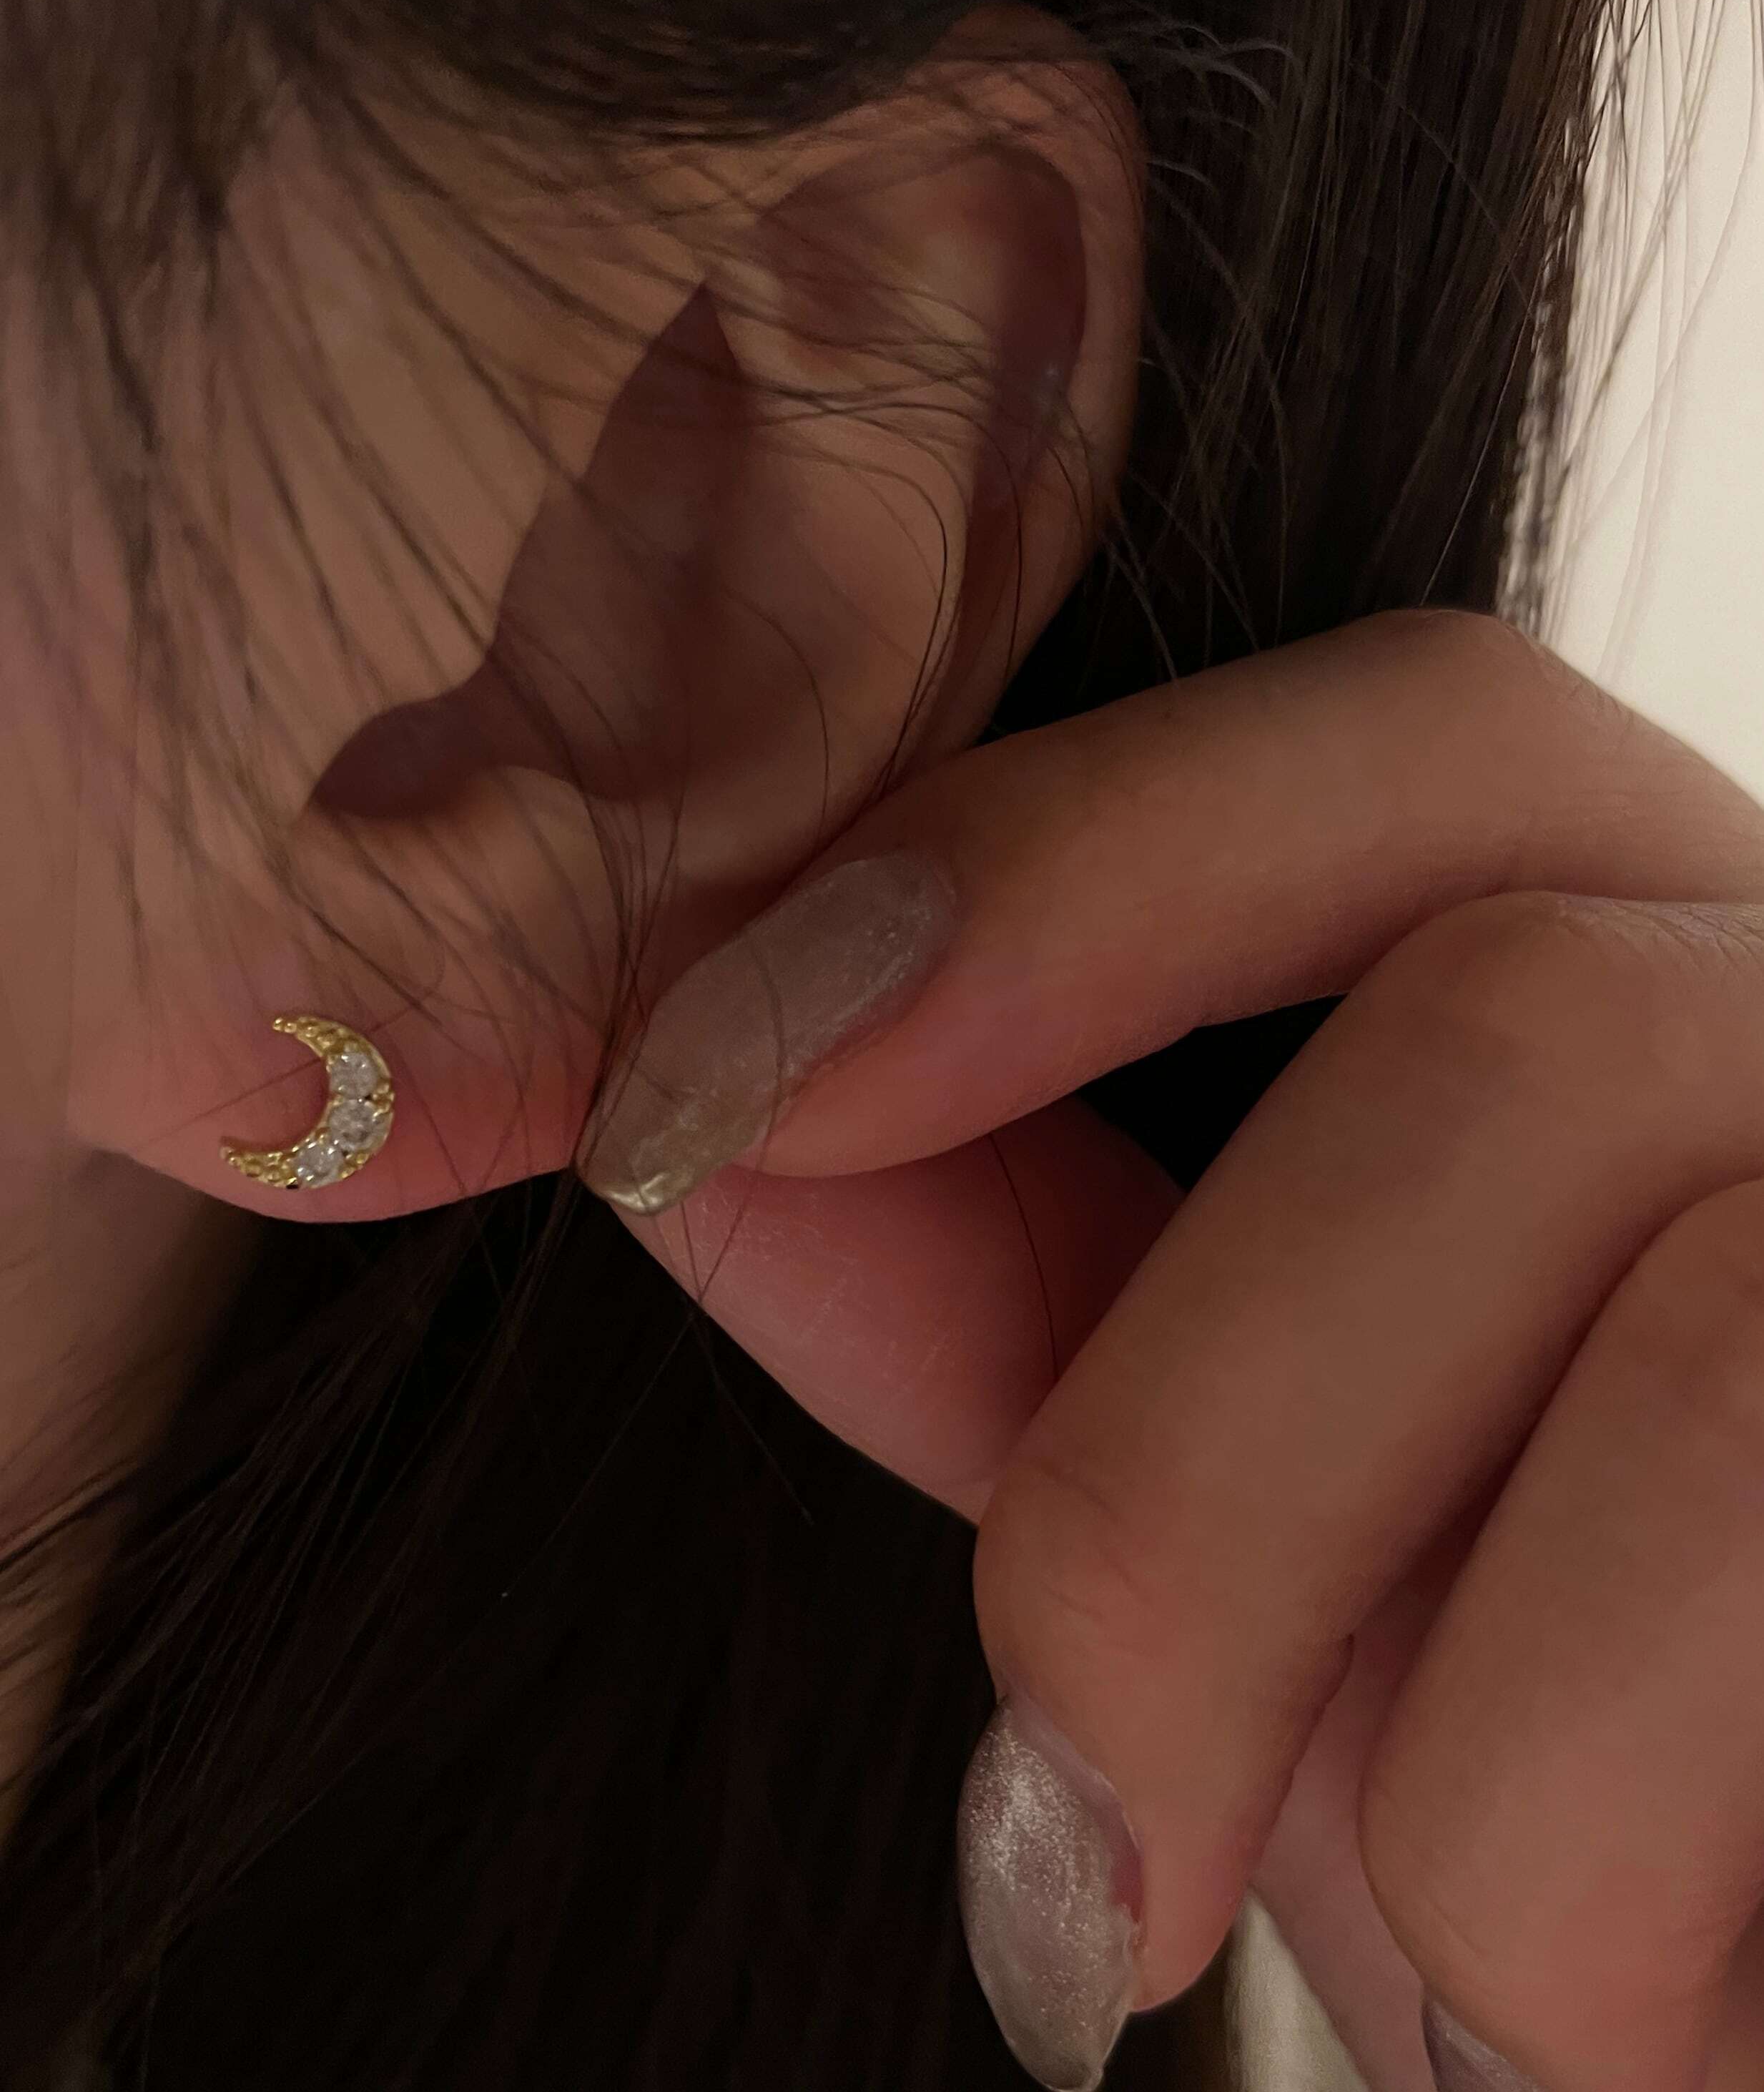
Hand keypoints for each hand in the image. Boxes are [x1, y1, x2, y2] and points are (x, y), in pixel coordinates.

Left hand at [588, 607, 1763, 2091]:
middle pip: (1524, 1024)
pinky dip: (1612, 1924)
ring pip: (1708, 1349)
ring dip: (1454, 1772)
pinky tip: (1611, 2026)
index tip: (705, 1109)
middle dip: (1187, 1471)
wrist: (1734, 1995)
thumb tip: (693, 1119)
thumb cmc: (1519, 1736)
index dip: (1055, 871)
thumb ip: (1001, 1275)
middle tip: (1064, 1829)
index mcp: (1682, 965)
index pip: (1429, 730)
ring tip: (1447, 1991)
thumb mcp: (1244, 1489)